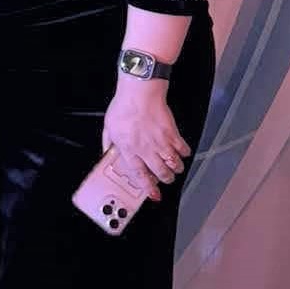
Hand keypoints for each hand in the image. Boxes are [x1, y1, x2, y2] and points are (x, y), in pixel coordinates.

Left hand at [101, 77, 189, 201]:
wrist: (140, 93)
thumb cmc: (123, 108)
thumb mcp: (108, 128)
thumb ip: (108, 143)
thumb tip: (106, 153)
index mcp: (129, 149)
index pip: (139, 175)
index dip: (148, 188)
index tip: (154, 195)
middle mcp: (146, 149)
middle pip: (161, 173)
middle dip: (166, 179)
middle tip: (166, 178)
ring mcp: (161, 143)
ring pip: (174, 164)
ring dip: (176, 169)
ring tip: (174, 167)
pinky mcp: (173, 134)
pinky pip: (183, 150)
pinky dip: (184, 154)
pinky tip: (180, 152)